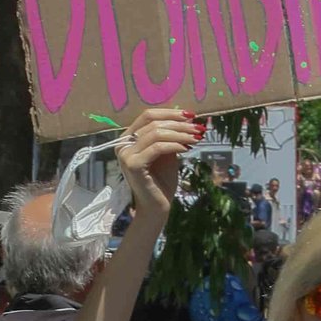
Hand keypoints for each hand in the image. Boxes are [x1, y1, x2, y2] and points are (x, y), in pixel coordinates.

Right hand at [115, 105, 205, 223]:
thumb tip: (185, 118)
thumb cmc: (162, 181)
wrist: (157, 207)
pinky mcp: (133, 164)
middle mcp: (123, 144)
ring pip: (156, 133)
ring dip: (180, 134)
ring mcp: (126, 154)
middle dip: (179, 124)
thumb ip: (170, 136)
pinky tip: (187, 148)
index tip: (191, 116)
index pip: (148, 115)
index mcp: (128, 138)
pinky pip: (157, 148)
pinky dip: (175, 145)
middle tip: (198, 128)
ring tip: (196, 138)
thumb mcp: (167, 153)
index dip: (170, 113)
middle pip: (153, 122)